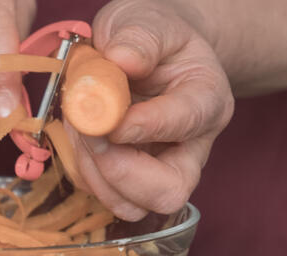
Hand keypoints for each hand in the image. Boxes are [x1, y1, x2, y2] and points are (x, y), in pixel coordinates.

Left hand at [70, 0, 233, 220]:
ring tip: (79, 125)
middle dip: (119, 170)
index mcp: (207, 100)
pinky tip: (79, 133)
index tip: (108, 118)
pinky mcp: (132, 180)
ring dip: (94, 172)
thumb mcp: (148, 20)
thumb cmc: (153, 36)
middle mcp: (192, 145)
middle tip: (90, 132)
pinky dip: (82, 169)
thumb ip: (140, 37)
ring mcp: (163, 168)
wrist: (150, 51)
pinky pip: (103, 194)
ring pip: (132, 204)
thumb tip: (122, 60)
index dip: (144, 126)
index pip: (186, 124)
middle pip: (169, 191)